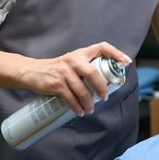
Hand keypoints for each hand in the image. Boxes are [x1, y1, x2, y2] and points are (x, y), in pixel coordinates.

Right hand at [17, 42, 131, 115]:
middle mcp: (73, 60)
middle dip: (102, 88)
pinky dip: (77, 108)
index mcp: (81, 53)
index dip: (116, 53)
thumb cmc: (57, 68)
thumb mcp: (72, 62)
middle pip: (94, 74)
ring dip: (89, 103)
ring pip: (83, 90)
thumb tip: (105, 82)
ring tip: (90, 109)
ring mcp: (64, 72)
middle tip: (104, 97)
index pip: (102, 47)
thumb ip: (86, 67)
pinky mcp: (57, 84)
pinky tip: (80, 112)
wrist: (32, 71)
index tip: (126, 62)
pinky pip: (71, 99)